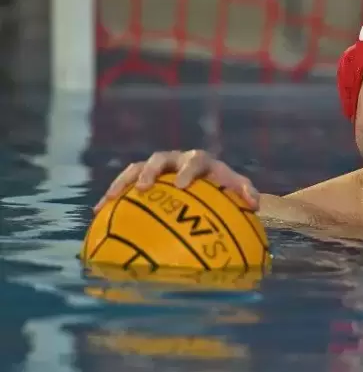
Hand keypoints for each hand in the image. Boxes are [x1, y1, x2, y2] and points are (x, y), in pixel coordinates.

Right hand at [93, 150, 259, 212]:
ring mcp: (157, 168)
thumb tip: (255, 203)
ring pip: (137, 168)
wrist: (208, 184)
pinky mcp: (142, 178)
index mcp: (201, 161)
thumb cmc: (223, 188)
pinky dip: (111, 197)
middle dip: (152, 172)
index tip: (183, 185)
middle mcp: (176, 160)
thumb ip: (245, 192)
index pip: (196, 160)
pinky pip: (124, 185)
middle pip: (160, 159)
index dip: (188, 170)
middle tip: (145, 187)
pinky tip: (98, 213)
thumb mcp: (236, 189)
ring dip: (124, 182)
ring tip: (111, 198)